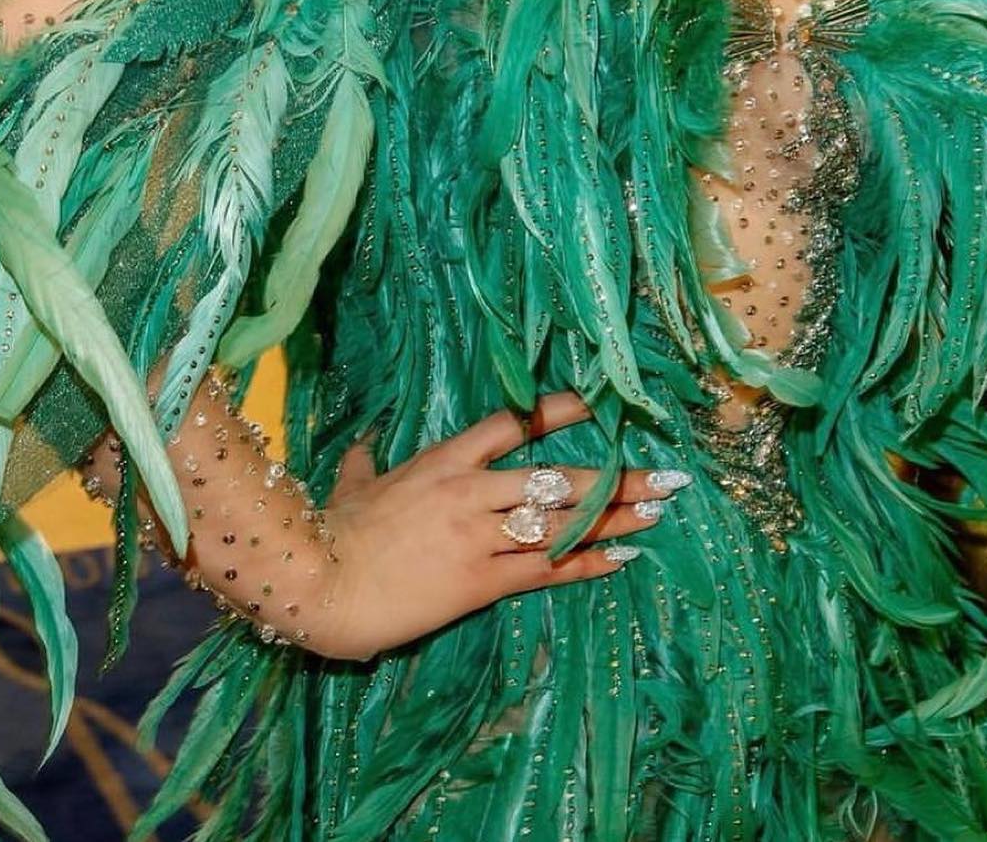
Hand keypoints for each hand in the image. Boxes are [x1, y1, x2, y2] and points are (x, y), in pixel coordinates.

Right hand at [312, 391, 683, 660]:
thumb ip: (364, 464)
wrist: (322, 583)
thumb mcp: (353, 487)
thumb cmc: (334, 531)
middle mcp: (472, 491)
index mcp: (446, 460)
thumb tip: (361, 446)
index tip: (599, 402)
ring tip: (655, 513)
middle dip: (616, 478)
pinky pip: (544, 570)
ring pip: (561, 523)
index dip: (560, 410)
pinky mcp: (480, 581)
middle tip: (664, 477)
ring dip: (613, 518)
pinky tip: (619, 559)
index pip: (514, 424)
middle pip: (558, 478)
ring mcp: (479, 535)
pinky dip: (585, 564)